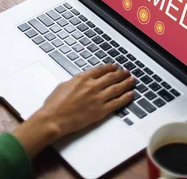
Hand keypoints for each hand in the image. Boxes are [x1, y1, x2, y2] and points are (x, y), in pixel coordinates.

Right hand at [12, 64, 134, 157]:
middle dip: (120, 74)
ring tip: (132, 80)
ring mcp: (97, 98)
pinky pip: (116, 103)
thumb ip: (75, 81)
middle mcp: (92, 86)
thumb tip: (81, 81)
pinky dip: (125, 98)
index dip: (109, 67)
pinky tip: (130, 95)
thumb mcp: (64, 85)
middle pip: (111, 77)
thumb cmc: (55, 104)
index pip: (100, 70)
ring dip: (126, 83)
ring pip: (116, 88)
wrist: (54, 118)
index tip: (114, 67)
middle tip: (127, 72)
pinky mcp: (100, 111)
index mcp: (82, 78)